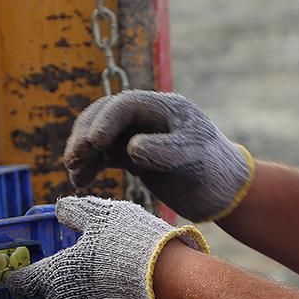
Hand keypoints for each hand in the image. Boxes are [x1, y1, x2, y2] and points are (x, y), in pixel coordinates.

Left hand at [7, 196, 209, 298]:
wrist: (176, 286)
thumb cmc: (135, 244)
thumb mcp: (105, 215)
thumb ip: (77, 212)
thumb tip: (59, 208)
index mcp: (54, 278)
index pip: (21, 284)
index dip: (26, 277)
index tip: (35, 272)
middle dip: (56, 296)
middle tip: (79, 279)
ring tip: (107, 293)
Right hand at [64, 91, 254, 221]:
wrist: (226, 193)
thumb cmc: (215, 171)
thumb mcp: (192, 158)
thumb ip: (163, 151)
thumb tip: (130, 148)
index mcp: (166, 108)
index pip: (125, 105)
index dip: (105, 121)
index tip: (93, 143)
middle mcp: (150, 117)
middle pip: (106, 116)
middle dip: (85, 135)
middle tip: (72, 159)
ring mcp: (141, 135)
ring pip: (101, 136)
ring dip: (84, 152)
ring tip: (74, 175)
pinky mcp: (136, 155)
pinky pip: (105, 154)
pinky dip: (92, 166)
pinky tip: (81, 183)